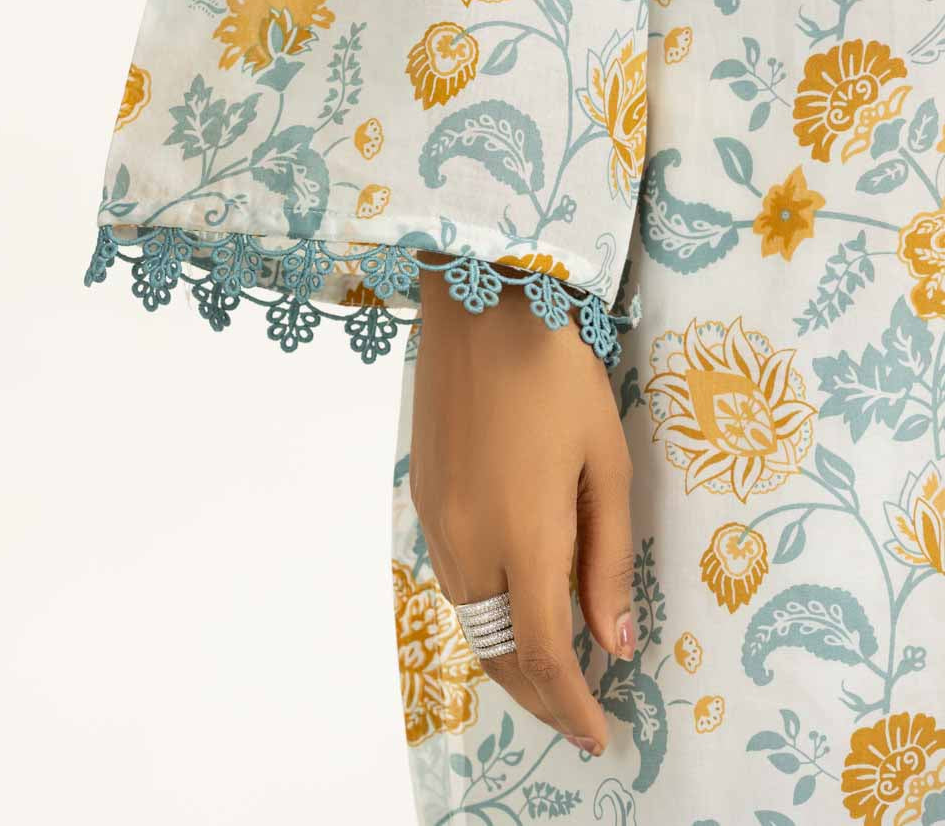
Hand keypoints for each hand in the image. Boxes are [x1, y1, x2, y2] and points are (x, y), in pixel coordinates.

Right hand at [409, 257, 635, 755]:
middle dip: (541, 696)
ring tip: (555, 670)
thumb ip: (608, 558)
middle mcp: (469, 543)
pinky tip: (517, 600)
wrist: (482, 305)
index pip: (546, 655)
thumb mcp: (606, 462)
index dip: (572, 706)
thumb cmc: (560, 375)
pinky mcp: (424, 497)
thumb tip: (615, 641)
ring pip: (473, 621)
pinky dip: (488, 613)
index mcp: (524, 537)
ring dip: (511, 658)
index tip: (599, 734)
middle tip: (580, 714)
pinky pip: (455, 580)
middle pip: (500, 652)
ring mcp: (437, 521)